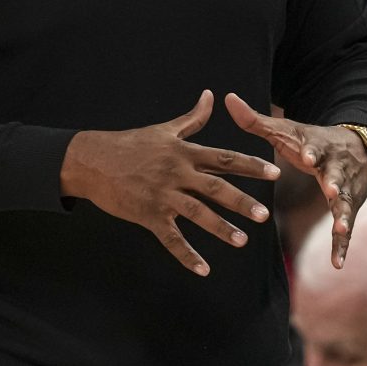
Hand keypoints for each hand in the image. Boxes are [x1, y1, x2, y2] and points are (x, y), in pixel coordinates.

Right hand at [61, 91, 278, 274]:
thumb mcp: (164, 130)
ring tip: (242, 241)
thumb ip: (192, 118)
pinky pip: (171, 238)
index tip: (274, 172)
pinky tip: (203, 269)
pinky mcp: (148, 215)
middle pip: (215, 188)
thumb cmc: (130, 143)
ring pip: (197, 214)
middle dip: (241, 202)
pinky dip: (187, 255)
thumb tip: (211, 96)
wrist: (92, 161)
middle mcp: (177, 173)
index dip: (251, 165)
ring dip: (220, 228)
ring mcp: (162, 195)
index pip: (224, 159)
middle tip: (264, 215)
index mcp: (184, 153)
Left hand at [224, 94, 366, 267]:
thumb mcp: (287, 131)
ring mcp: (347, 190)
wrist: (359, 147)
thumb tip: (227, 98)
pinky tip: (337, 265)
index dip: (314, 152)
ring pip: (346, 204)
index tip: (309, 156)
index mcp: (320, 148)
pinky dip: (342, 246)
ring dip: (344, 216)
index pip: (318, 149)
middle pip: (337, 176)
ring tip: (340, 230)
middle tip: (331, 191)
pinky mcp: (350, 208)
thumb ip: (256, 121)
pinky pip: (347, 230)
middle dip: (335, 183)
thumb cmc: (312, 141)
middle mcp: (337, 169)